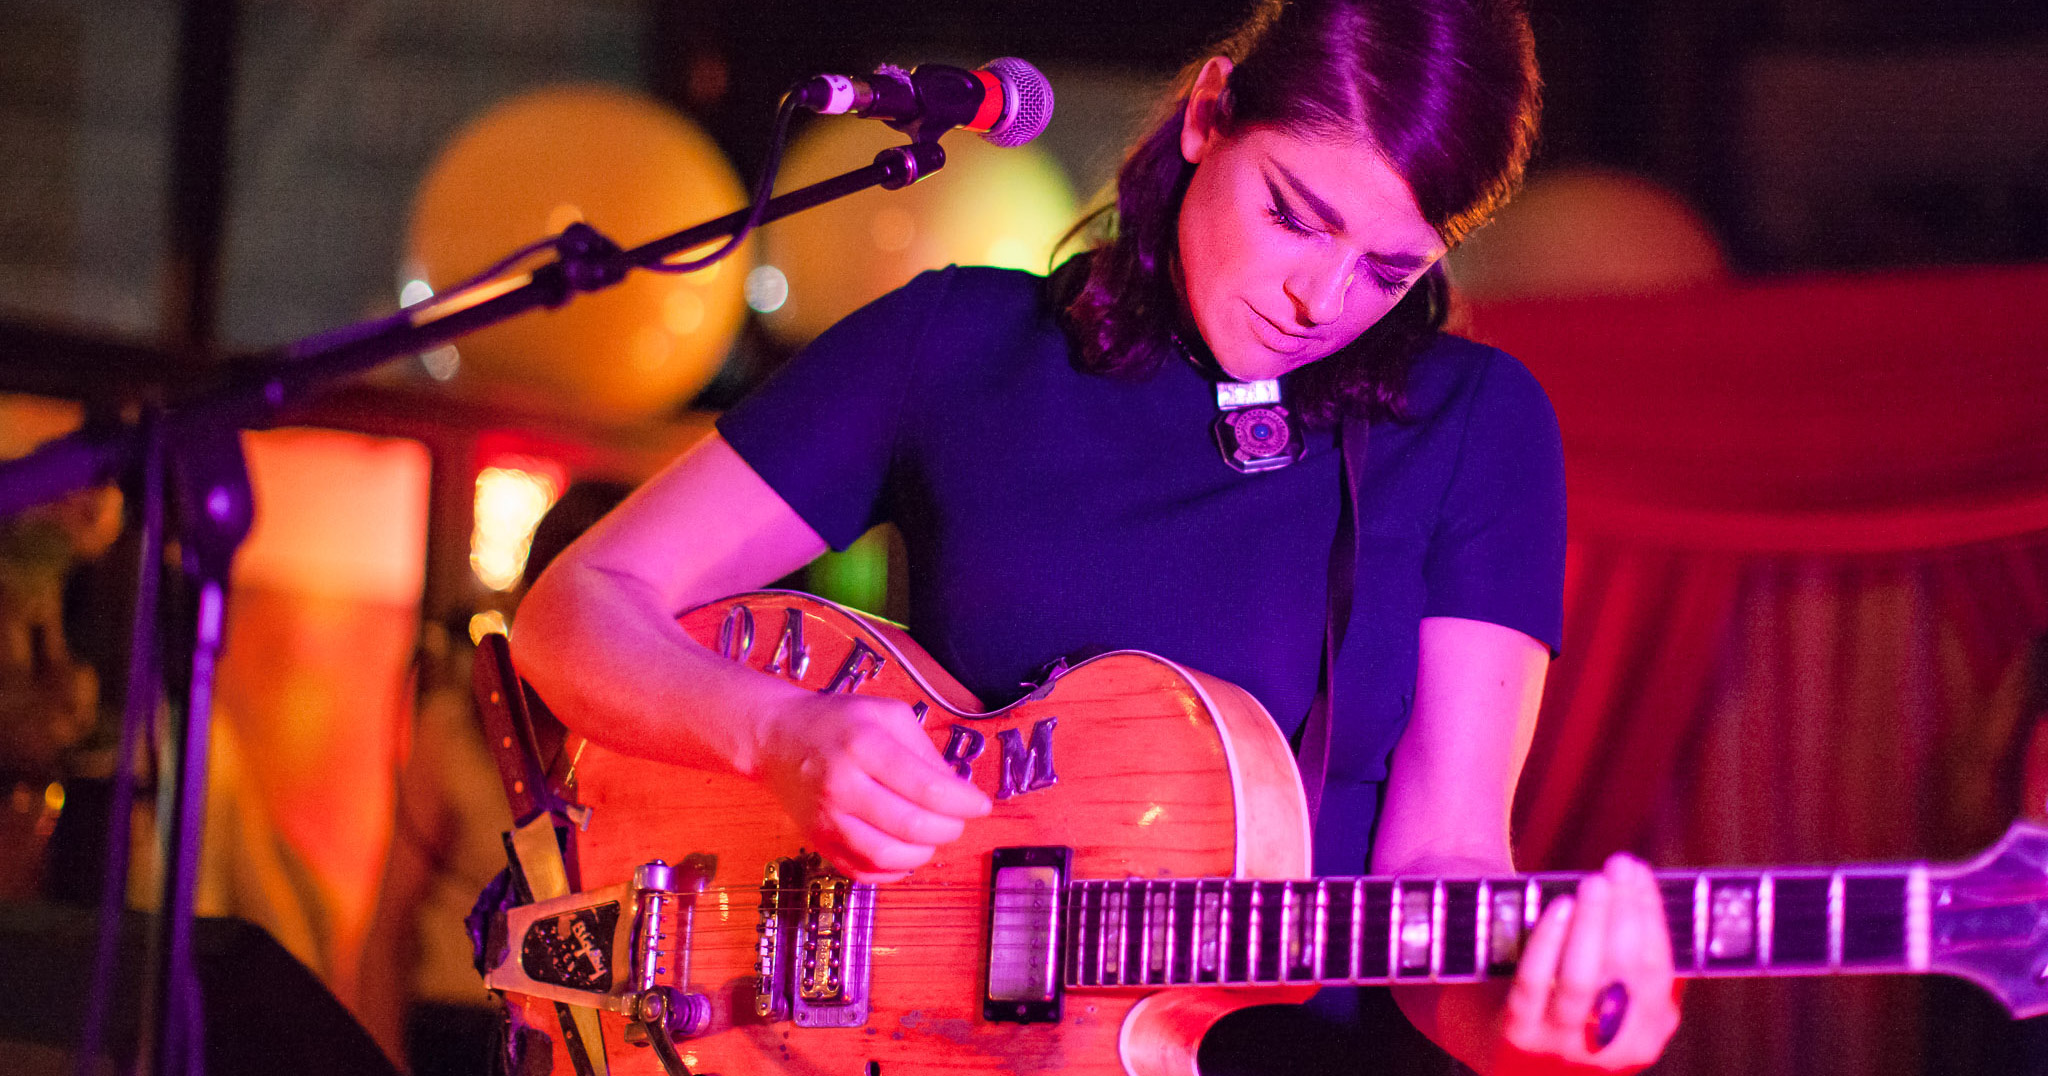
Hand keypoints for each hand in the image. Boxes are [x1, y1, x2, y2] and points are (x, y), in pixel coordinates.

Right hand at [755, 691, 991, 880]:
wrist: (777, 737)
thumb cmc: (838, 722)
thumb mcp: (888, 715)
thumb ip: (926, 751)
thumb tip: (957, 791)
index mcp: (865, 745)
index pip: (927, 787)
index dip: (963, 802)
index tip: (980, 805)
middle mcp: (842, 784)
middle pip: (911, 826)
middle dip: (949, 829)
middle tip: (957, 821)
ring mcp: (827, 818)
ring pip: (888, 856)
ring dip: (923, 853)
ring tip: (931, 835)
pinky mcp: (819, 841)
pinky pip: (863, 871)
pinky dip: (893, 871)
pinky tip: (905, 852)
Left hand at [1496, 853, 1680, 1073]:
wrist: (1489, 1043)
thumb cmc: (1560, 1005)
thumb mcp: (1608, 999)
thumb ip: (1628, 962)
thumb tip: (1643, 892)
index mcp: (1643, 1037)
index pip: (1657, 971)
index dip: (1651, 916)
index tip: (1641, 872)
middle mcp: (1609, 1050)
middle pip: (1626, 972)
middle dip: (1626, 911)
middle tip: (1619, 866)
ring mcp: (1560, 1045)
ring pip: (1582, 980)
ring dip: (1593, 924)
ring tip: (1595, 882)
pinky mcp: (1517, 1035)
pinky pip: (1534, 983)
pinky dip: (1549, 942)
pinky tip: (1559, 908)